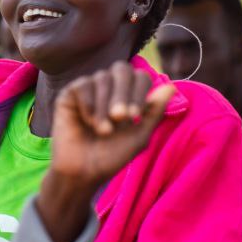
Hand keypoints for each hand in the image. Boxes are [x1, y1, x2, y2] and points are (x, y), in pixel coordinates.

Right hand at [35, 63, 173, 241]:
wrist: (83, 172)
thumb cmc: (112, 156)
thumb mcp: (139, 136)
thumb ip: (154, 112)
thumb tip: (171, 87)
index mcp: (128, 95)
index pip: (140, 77)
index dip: (139, 91)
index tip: (135, 115)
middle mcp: (109, 87)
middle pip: (122, 69)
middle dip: (123, 93)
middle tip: (120, 117)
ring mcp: (90, 88)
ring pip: (102, 78)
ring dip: (104, 106)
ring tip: (103, 130)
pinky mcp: (70, 94)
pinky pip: (82, 85)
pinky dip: (88, 104)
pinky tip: (86, 121)